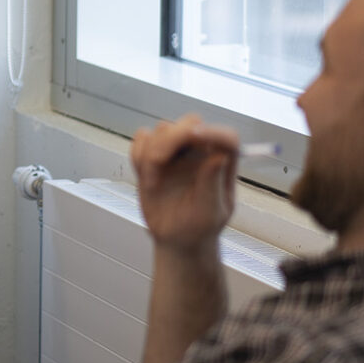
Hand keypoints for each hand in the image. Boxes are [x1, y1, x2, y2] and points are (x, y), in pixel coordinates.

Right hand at [131, 114, 238, 255]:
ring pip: (162, 129)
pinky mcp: (153, 156)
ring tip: (152, 183)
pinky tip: (144, 176)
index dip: (213, 131)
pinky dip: (137, 152)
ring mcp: (176, 152)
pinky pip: (141, 138)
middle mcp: (201, 152)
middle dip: (172, 138)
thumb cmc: (199, 228)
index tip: (194, 136)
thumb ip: (212, 185)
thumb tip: (218, 157)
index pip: (225, 137)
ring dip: (151, 152)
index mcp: (222, 163)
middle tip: (158, 161)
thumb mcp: (211, 213)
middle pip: (190, 123)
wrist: (176, 239)